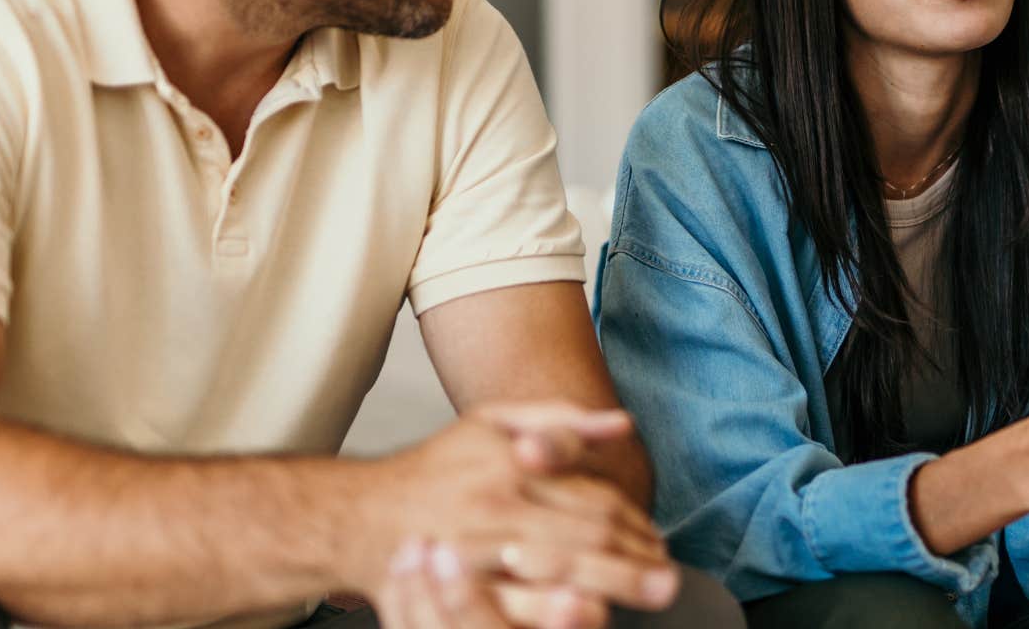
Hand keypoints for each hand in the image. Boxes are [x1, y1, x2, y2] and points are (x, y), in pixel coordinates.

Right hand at [360, 407, 677, 627]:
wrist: (359, 517)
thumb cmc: (434, 470)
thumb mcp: (490, 424)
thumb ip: (558, 419)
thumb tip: (622, 423)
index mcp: (511, 467)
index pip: (590, 496)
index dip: (633, 522)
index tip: (658, 542)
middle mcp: (496, 507)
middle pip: (584, 535)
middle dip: (634, 559)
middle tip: (669, 579)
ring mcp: (477, 552)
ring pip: (557, 571)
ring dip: (609, 585)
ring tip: (647, 597)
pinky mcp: (457, 590)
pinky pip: (513, 607)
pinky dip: (552, 613)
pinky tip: (584, 614)